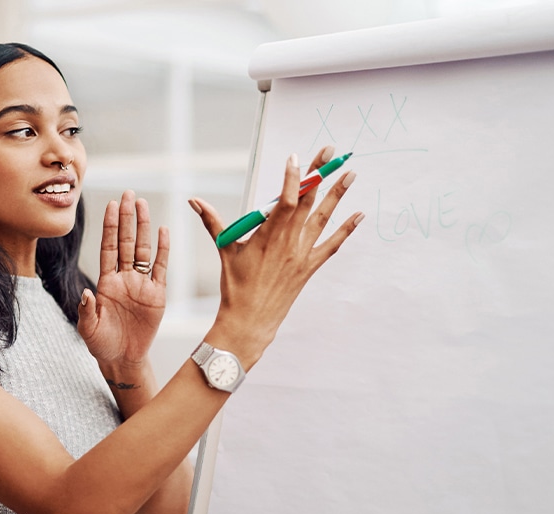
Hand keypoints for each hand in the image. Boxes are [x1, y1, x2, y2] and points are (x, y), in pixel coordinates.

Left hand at [77, 190, 168, 368]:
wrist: (123, 358)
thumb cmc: (102, 343)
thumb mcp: (88, 329)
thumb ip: (86, 310)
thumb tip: (86, 293)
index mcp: (106, 282)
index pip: (109, 248)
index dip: (110, 227)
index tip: (110, 205)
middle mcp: (124, 278)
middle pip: (127, 242)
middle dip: (127, 218)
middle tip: (128, 194)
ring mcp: (141, 284)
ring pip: (144, 249)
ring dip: (143, 227)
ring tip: (143, 204)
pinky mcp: (157, 295)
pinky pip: (161, 268)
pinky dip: (163, 249)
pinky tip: (163, 231)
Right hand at [190, 146, 362, 362]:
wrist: (250, 320)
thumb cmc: (235, 287)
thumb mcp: (224, 250)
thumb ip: (213, 222)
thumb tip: (194, 202)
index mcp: (267, 236)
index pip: (284, 200)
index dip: (292, 178)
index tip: (296, 158)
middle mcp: (288, 242)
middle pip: (307, 201)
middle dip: (319, 174)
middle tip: (331, 153)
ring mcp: (301, 254)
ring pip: (323, 218)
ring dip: (338, 195)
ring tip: (351, 174)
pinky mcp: (309, 267)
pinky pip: (332, 245)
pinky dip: (346, 230)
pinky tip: (359, 215)